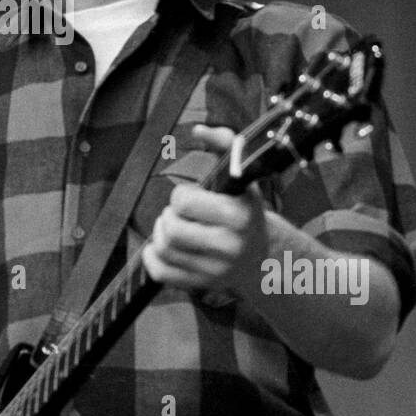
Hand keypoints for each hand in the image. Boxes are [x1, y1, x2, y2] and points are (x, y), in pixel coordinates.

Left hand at [142, 124, 269, 292]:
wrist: (263, 255)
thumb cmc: (244, 208)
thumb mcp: (241, 176)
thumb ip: (225, 144)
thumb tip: (198, 129)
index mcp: (239, 215)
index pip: (185, 202)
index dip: (181, 196)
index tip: (192, 196)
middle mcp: (229, 246)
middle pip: (171, 229)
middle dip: (168, 216)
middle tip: (179, 214)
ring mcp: (215, 270)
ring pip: (163, 249)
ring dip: (160, 234)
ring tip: (173, 227)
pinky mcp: (201, 285)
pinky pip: (160, 273)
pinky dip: (152, 258)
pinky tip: (161, 247)